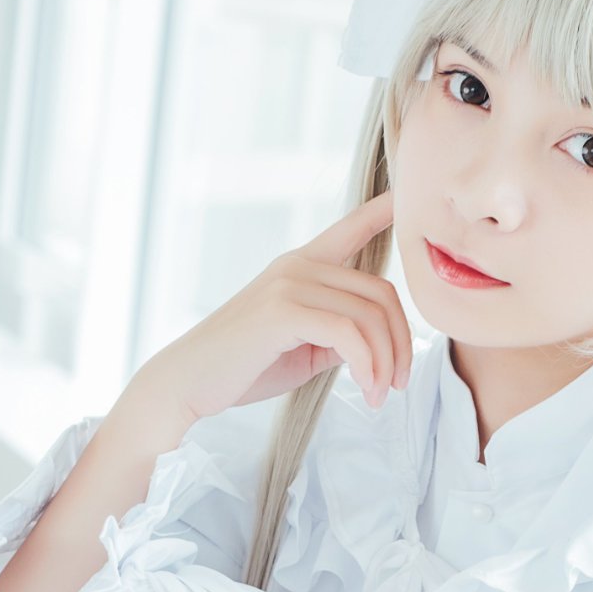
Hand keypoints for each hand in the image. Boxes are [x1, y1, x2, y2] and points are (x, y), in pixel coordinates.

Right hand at [142, 190, 412, 424]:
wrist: (187, 382)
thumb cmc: (242, 368)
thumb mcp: (302, 348)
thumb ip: (337, 335)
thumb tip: (373, 342)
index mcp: (301, 267)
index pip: (350, 230)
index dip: (381, 211)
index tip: (405, 195)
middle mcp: (298, 265)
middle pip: (381, 292)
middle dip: (401, 343)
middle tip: (398, 384)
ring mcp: (289, 284)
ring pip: (369, 315)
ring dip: (386, 362)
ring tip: (380, 395)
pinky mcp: (283, 311)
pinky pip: (349, 334)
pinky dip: (368, 366)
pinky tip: (366, 390)